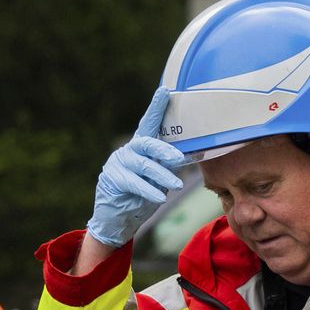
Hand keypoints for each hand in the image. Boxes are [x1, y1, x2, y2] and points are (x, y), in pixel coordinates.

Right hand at [87, 90, 186, 247]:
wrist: (118, 218)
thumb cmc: (143, 194)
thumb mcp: (160, 177)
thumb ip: (170, 164)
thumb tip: (196, 153)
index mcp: (142, 147)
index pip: (150, 124)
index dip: (157, 108)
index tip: (165, 91)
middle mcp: (129, 151)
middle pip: (146, 142)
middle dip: (164, 149)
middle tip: (180, 158)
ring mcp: (118, 164)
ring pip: (142, 165)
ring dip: (161, 175)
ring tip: (176, 185)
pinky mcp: (112, 180)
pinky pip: (133, 183)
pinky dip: (149, 190)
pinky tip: (160, 197)